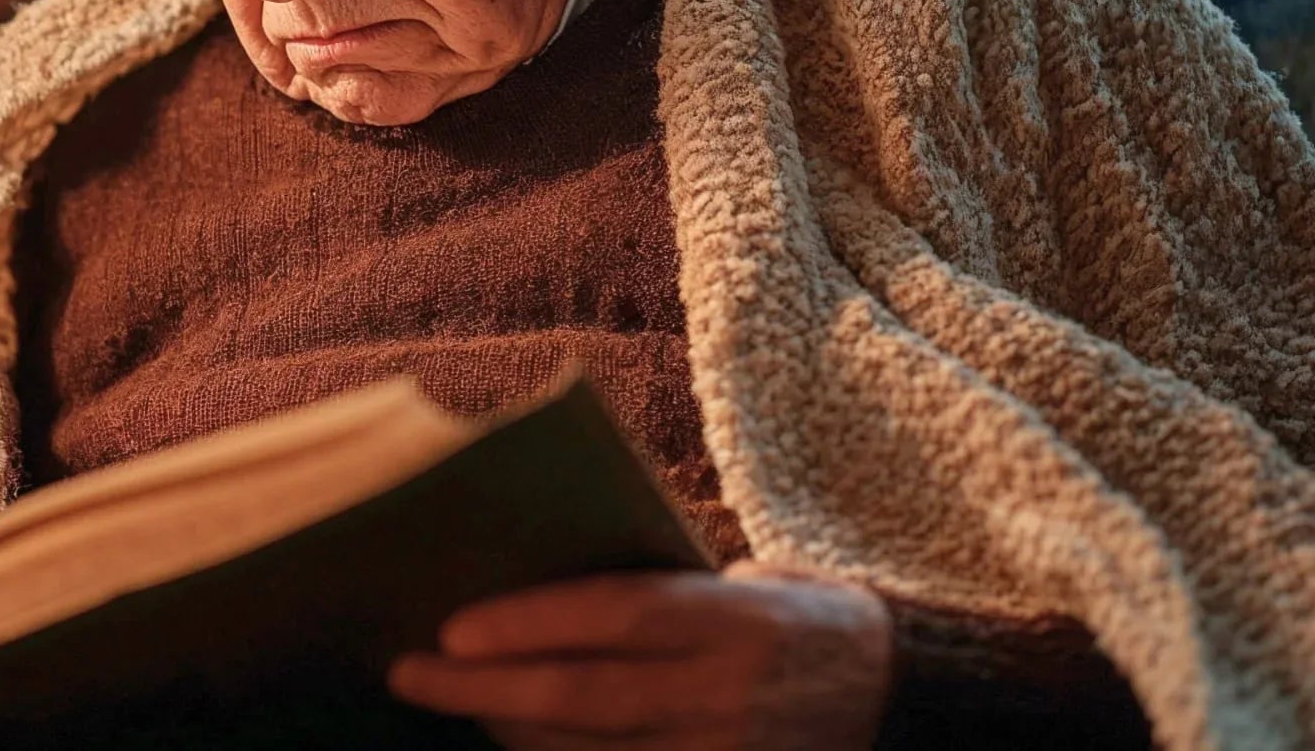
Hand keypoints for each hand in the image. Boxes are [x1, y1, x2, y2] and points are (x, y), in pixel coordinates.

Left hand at [388, 562, 891, 750]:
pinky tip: (519, 747)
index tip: (451, 628)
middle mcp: (732, 693)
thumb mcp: (740, 581)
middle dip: (485, 691)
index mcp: (739, 618)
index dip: (528, 623)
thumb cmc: (795, 614)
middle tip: (412, 674)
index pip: (615, 616)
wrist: (902, 694)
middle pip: (584, 698)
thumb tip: (531, 594)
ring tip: (455, 704)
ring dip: (511, 736)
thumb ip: (656, 591)